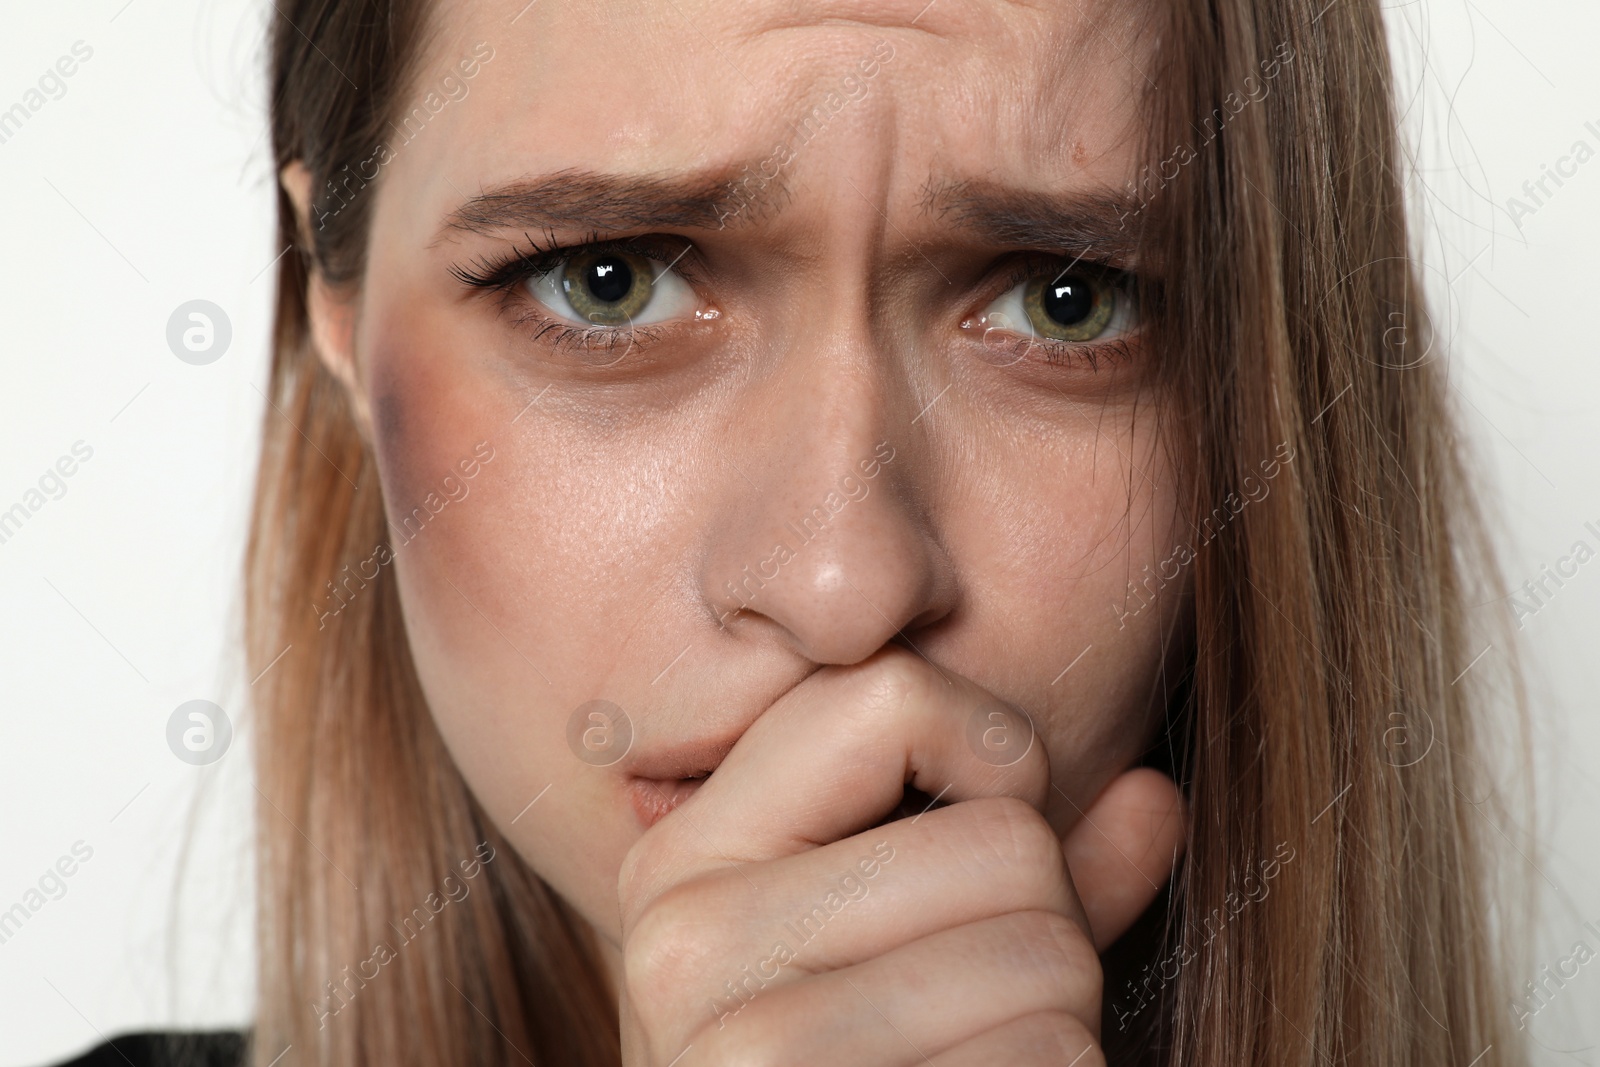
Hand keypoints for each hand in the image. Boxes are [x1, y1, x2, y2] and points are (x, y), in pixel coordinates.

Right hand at [616, 646, 1185, 1064]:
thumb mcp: (898, 960)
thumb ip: (1015, 876)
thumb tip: (1154, 795)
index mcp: (685, 858)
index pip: (883, 696)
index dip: (987, 752)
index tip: (987, 827)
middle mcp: (684, 940)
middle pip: (1002, 839)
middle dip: (1043, 922)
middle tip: (982, 1000)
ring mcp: (740, 1050)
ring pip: (1045, 953)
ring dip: (1057, 1024)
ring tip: (975, 1063)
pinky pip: (1044, 1058)